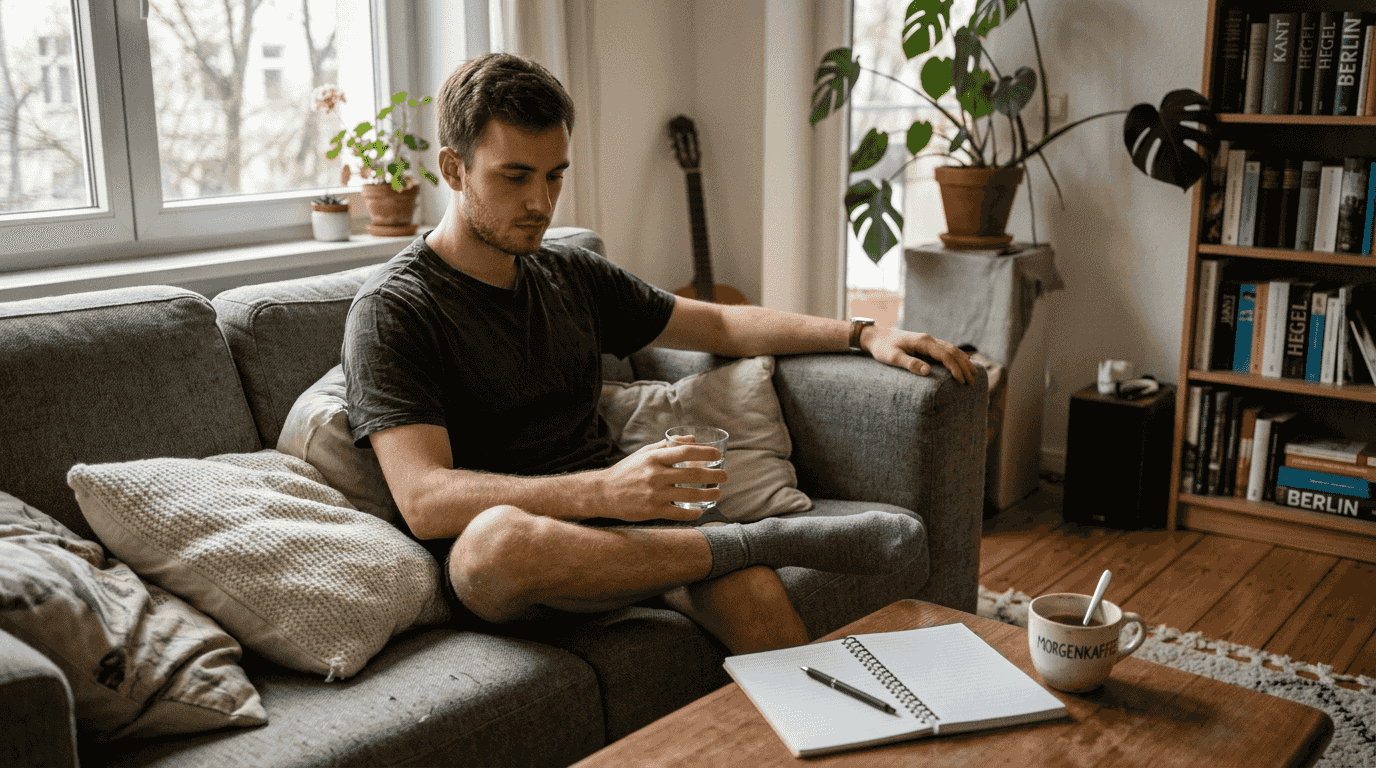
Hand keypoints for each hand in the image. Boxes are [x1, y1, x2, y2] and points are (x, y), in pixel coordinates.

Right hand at [592, 440, 727, 521]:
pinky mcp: (652, 510)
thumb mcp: (644, 453)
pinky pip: (678, 513)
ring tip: (718, 493)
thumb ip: (667, 445)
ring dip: (708, 494)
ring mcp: (654, 494)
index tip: (718, 455)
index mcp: (654, 458)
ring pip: (689, 494)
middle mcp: (655, 475)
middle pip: (692, 474)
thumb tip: (691, 439)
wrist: (603, 493)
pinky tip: (701, 510)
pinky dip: (692, 512)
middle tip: (725, 476)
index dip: (705, 452)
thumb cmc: (626, 471)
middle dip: (713, 475)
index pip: (685, 452)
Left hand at [861, 326, 978, 384]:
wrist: (876, 336)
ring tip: (973, 374)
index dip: (955, 368)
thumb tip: (927, 372)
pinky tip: (962, 363)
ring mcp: (929, 341)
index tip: (962, 380)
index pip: (945, 355)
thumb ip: (909, 364)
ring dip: (963, 361)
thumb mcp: (893, 357)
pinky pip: (946, 350)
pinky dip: (957, 357)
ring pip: (952, 349)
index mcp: (923, 342)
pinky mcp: (927, 344)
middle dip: (964, 366)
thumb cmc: (883, 348)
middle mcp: (929, 339)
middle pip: (952, 351)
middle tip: (972, 382)